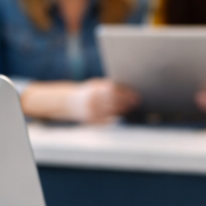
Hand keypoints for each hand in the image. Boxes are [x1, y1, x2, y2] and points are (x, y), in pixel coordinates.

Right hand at [21, 79, 139, 122]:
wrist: (68, 102)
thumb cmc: (87, 92)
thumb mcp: (95, 85)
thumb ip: (108, 86)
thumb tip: (128, 88)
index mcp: (95, 90)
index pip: (115, 91)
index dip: (127, 94)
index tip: (136, 96)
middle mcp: (93, 101)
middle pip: (116, 102)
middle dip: (128, 103)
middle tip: (136, 103)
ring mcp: (92, 111)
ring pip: (113, 112)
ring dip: (124, 110)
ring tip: (130, 107)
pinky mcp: (92, 120)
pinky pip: (108, 120)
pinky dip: (116, 117)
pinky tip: (121, 114)